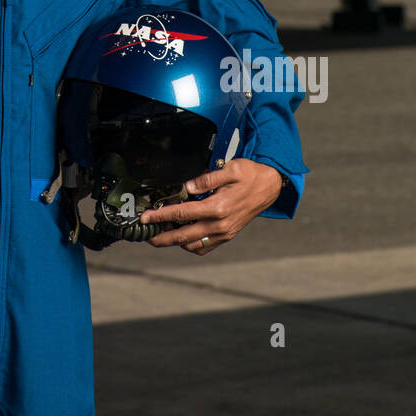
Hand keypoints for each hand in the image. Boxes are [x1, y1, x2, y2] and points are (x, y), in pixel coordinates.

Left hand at [140, 159, 283, 254]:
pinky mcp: (226, 235)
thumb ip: (207, 178)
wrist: (269, 187)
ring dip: (175, 242)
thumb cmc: (250, 176)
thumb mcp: (230, 169)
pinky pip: (205, 247)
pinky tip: (181, 237)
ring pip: (193, 245)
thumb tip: (187, 186)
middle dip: (161, 237)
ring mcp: (223, 233)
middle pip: (183, 236)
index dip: (161, 216)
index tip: (146, 218)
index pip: (181, 214)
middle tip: (146, 236)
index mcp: (218, 207)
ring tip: (161, 234)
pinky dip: (190, 245)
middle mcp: (220, 225)